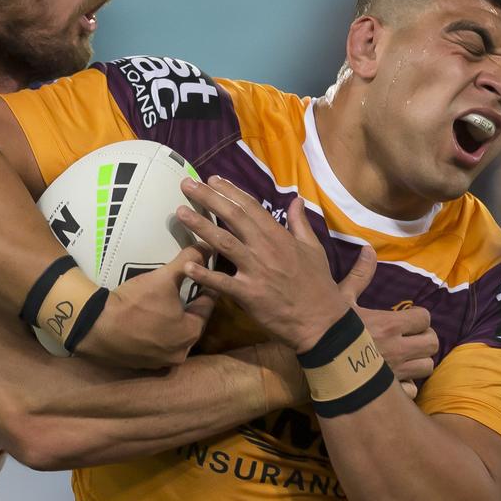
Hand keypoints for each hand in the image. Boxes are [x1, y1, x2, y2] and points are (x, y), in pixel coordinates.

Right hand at [75, 244, 215, 368]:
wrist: (95, 327)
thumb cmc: (135, 303)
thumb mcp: (163, 278)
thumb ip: (188, 260)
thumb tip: (207, 247)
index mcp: (191, 333)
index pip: (207, 306)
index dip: (206, 289)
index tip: (206, 279)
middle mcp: (180, 352)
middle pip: (191, 324)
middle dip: (190, 307)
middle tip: (188, 290)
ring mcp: (160, 362)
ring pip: (174, 336)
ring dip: (173, 322)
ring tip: (167, 306)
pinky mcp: (141, 364)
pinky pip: (155, 345)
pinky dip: (155, 334)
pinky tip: (148, 322)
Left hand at [177, 177, 345, 351]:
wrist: (321, 321)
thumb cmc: (317, 284)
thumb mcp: (314, 249)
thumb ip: (301, 223)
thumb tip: (297, 199)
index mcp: (280, 236)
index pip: (251, 207)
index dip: (231, 191)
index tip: (212, 179)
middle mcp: (265, 248)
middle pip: (233, 217)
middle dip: (209, 198)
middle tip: (186, 185)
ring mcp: (256, 271)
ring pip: (224, 243)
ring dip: (201, 226)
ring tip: (180, 213)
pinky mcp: (249, 294)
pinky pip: (223, 283)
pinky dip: (205, 275)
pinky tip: (187, 266)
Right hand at [337, 245, 437, 399]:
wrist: (316, 361)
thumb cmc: (328, 328)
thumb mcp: (342, 298)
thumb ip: (360, 275)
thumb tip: (368, 249)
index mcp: (391, 324)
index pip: (425, 318)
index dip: (418, 318)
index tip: (408, 320)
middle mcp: (399, 348)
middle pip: (432, 343)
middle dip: (424, 339)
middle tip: (411, 338)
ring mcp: (396, 371)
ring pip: (426, 366)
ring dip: (419, 361)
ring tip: (406, 358)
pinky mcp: (390, 390)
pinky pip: (412, 389)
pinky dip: (407, 385)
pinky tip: (396, 380)